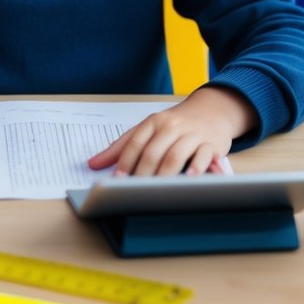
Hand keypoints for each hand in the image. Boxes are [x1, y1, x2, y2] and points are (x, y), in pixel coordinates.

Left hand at [87, 87, 255, 176]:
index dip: (124, 163)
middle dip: (142, 174)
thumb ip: (121, 146)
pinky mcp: (211, 144)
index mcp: (153, 122)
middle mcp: (171, 126)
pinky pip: (203, 156)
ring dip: (164, 176)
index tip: (116, 181)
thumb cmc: (175, 125)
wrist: (211, 110)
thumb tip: (92, 164)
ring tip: (156, 192)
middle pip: (153, 152)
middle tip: (135, 193)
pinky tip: (188, 181)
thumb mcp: (147, 129)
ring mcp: (192, 134)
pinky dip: (196, 169)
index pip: (134, 143)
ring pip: (175, 156)